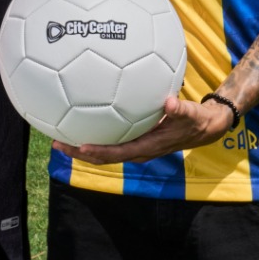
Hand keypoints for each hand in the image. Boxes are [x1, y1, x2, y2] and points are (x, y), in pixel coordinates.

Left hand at [52, 95, 235, 166]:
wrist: (202, 128)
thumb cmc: (195, 120)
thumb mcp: (190, 113)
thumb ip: (180, 109)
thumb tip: (169, 102)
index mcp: (147, 147)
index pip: (118, 153)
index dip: (98, 152)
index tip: (79, 147)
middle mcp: (137, 151)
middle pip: (103, 157)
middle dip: (78, 152)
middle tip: (56, 143)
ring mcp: (134, 147)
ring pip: (104, 152)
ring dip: (81, 147)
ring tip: (58, 137)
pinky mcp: (134, 140)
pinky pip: (110, 142)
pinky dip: (94, 136)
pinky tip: (81, 122)